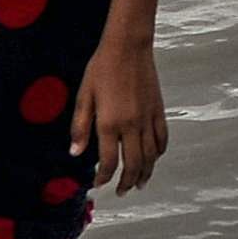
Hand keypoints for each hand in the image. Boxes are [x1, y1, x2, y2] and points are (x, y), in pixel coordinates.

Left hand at [77, 29, 167, 193]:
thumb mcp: (84, 96)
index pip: (109, 162)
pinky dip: (158, 153)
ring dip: (145, 173)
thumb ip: (80, 127)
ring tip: (139, 183)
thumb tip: (75, 152)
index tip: (98, 183)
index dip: (104, 178)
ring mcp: (148, 119)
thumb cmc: (103, 67)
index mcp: (110, 123)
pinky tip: (154, 158)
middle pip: (133, 165)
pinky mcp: (158, 111)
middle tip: (121, 191)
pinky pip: (162, 139)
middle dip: (126, 182)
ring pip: (151, 156)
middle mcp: (131, 125)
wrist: (128, 47)